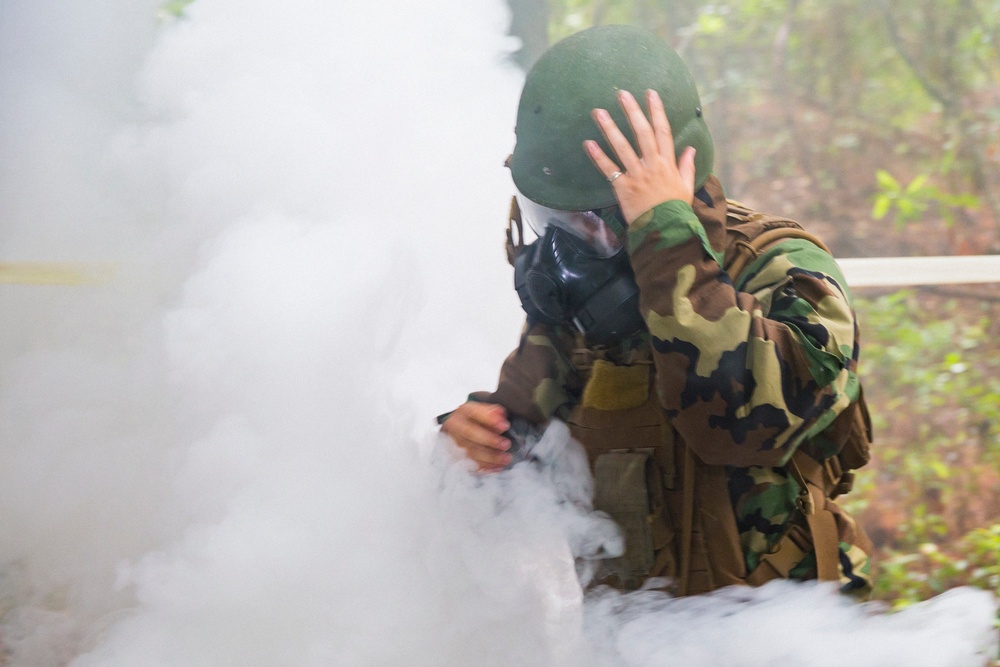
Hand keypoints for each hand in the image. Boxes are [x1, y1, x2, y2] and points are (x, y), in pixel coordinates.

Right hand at [441, 402, 511, 472]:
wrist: (461, 428)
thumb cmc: (477, 418)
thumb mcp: (485, 410)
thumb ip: (493, 411)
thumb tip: (500, 414)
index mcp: (464, 411)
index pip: (475, 413)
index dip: (490, 419)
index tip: (505, 425)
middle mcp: (456, 426)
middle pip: (470, 433)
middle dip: (489, 440)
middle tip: (506, 444)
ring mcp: (455, 442)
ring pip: (471, 451)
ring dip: (490, 457)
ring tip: (506, 459)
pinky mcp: (457, 457)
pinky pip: (471, 464)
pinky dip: (485, 467)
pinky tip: (497, 467)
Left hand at [584, 89, 696, 224]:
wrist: (666, 231)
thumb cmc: (676, 210)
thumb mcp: (686, 186)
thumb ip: (687, 166)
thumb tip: (690, 149)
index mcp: (668, 163)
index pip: (663, 131)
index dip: (656, 111)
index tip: (650, 94)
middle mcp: (652, 165)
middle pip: (642, 133)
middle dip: (632, 112)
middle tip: (621, 94)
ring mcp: (637, 175)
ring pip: (622, 147)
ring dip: (610, 128)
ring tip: (599, 112)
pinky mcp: (623, 188)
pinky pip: (609, 170)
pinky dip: (598, 157)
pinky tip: (588, 143)